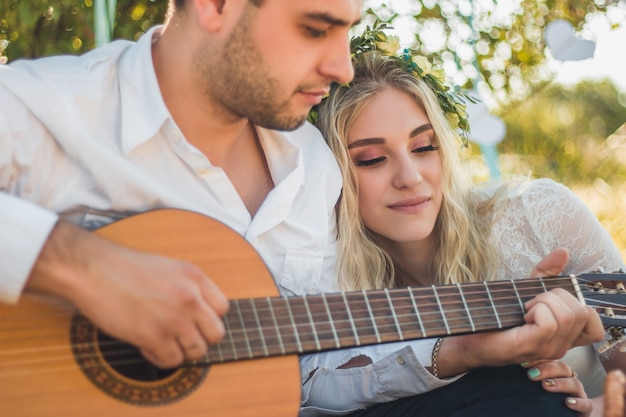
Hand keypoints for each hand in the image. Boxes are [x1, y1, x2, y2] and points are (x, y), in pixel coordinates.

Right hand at [26, 220, 229, 367]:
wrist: (93, 270)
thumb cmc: (123, 267)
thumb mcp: (168, 267)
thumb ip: (188, 286)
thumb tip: (199, 312)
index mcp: (194, 276)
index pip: (223, 308)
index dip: (209, 318)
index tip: (195, 322)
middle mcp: (190, 297)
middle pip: (216, 333)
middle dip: (201, 339)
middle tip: (182, 338)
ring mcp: (174, 318)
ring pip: (197, 351)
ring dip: (181, 351)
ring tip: (163, 343)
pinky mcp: (154, 336)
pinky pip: (172, 360)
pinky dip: (161, 359)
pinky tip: (148, 348)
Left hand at [437, 248, 604, 376]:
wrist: (468, 338)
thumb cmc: (495, 316)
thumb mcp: (525, 291)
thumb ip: (546, 274)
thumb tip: (563, 251)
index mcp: (562, 336)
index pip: (594, 328)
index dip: (582, 308)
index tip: (552, 300)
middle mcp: (560, 346)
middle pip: (582, 312)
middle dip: (556, 296)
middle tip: (531, 303)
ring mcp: (548, 349)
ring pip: (568, 316)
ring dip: (543, 302)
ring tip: (525, 308)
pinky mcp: (532, 346)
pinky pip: (549, 323)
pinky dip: (536, 310)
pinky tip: (522, 314)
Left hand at [524, 360, 594, 416]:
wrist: (560, 416)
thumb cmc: (542, 400)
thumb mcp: (533, 387)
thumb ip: (528, 375)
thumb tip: (511, 363)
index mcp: (557, 372)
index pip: (550, 359)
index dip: (538, 359)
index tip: (522, 364)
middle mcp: (569, 380)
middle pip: (563, 368)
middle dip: (547, 369)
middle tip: (531, 375)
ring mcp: (578, 394)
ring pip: (575, 383)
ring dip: (560, 383)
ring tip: (546, 385)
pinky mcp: (586, 409)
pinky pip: (587, 404)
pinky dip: (578, 403)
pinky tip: (567, 402)